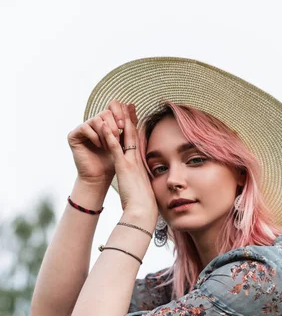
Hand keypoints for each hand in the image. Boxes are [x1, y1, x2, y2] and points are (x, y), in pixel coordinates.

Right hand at [67, 101, 125, 187]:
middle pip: (105, 112)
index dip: (119, 114)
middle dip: (114, 126)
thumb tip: (132, 105)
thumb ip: (127, 124)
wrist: (100, 177)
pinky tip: (99, 146)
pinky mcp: (74, 136)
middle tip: (117, 138)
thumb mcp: (123, 142)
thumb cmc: (113, 162)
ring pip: (96, 119)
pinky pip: (85, 127)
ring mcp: (83, 129)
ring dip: (105, 133)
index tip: (123, 126)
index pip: (112, 108)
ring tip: (109, 146)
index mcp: (105, 123)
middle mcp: (93, 124)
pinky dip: (94, 136)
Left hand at [101, 103, 158, 222]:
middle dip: (130, 119)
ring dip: (119, 121)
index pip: (137, 143)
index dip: (136, 129)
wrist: (143, 211)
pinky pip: (115, 148)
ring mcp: (130, 162)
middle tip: (127, 104)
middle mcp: (137, 160)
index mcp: (140, 165)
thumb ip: (141, 184)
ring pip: (124, 137)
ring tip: (115, 107)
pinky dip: (109, 136)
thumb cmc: (143, 205)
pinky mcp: (123, 167)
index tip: (134, 118)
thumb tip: (142, 187)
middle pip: (133, 135)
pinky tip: (104, 126)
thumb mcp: (143, 191)